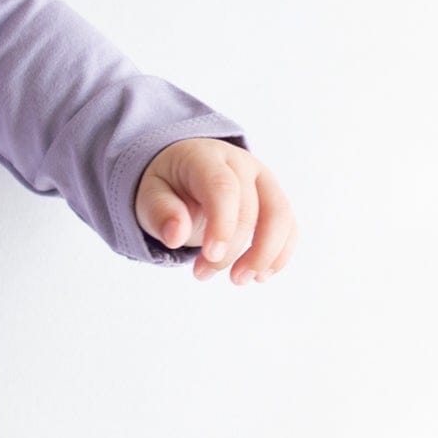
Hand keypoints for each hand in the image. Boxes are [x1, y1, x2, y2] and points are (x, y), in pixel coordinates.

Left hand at [135, 137, 294, 284]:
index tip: (211, 257)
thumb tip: (174, 237)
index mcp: (205, 157)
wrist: (184, 170)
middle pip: (250, 207)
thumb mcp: (149, 194)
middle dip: (232, 249)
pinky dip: (280, 253)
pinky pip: (288, 225)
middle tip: (202, 274)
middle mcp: (241, 163)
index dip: (222, 224)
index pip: (222, 187)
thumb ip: (160, 212)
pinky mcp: (274, 198)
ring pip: (280, 215)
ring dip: (264, 254)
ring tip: (239, 280)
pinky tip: (260, 276)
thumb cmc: (167, 185)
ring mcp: (263, 179)